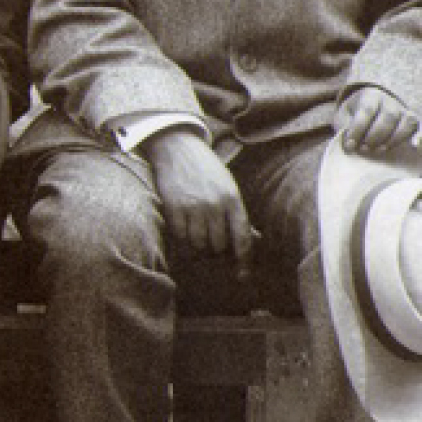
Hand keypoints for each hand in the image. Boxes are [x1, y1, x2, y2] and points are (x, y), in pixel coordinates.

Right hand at [142, 127, 251, 265]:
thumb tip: (247, 243)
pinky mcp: (174, 208)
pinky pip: (181, 238)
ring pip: (199, 245)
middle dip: (216, 249)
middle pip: (218, 246)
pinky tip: (183, 229)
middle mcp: (214, 205)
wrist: (177, 147)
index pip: (242, 239)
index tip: (242, 275)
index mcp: (232, 199)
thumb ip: (235, 212)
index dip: (244, 261)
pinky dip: (182, 239)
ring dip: (198, 245)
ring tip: (197, 232)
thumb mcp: (227, 185)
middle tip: (211, 242)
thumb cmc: (206, 169)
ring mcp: (193, 207)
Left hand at [335, 83, 421, 155]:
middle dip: (376, 135)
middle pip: (388, 116)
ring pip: (407, 121)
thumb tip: (348, 141)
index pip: (367, 110)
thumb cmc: (354, 115)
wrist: (370, 107)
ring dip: (395, 138)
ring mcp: (404, 110)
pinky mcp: (415, 121)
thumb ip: (345, 126)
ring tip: (382, 150)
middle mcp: (390, 101)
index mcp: (370, 96)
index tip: (350, 145)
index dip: (358, 129)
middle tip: (366, 149)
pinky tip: (415, 147)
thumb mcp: (344, 116)